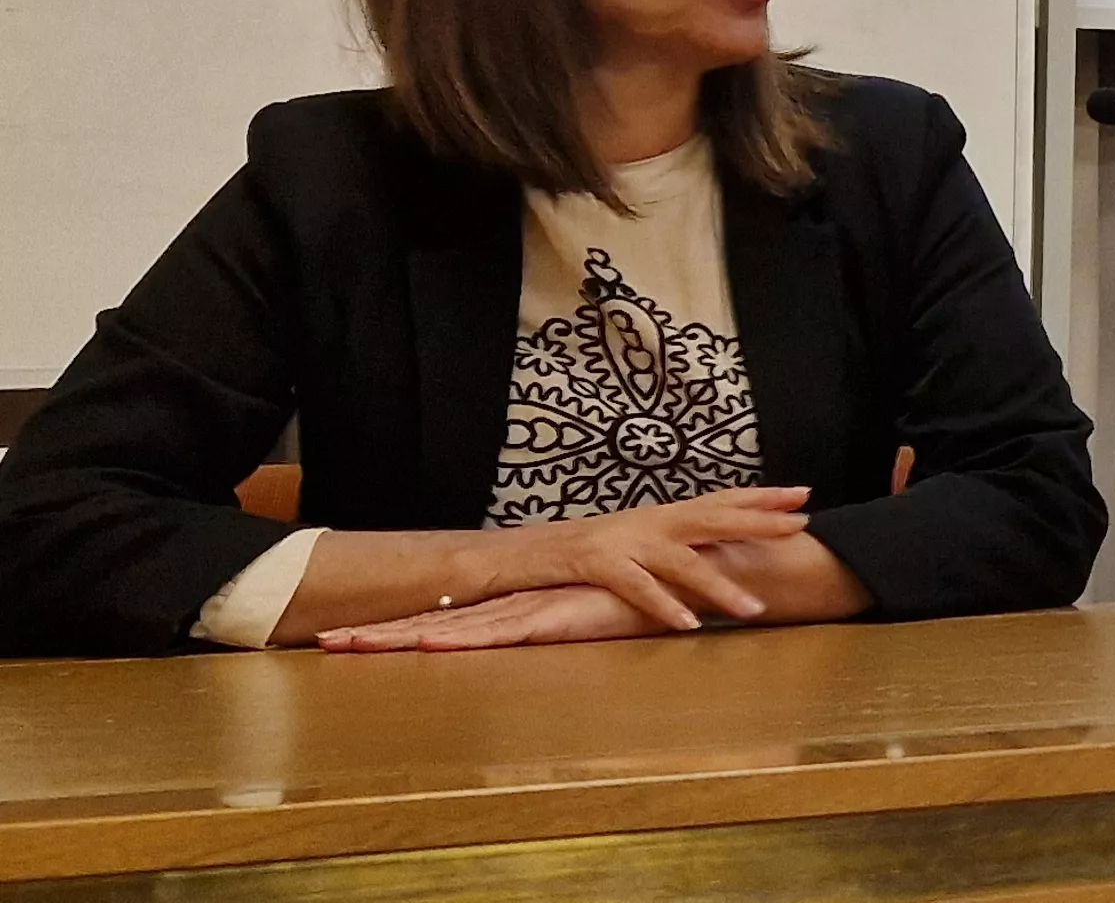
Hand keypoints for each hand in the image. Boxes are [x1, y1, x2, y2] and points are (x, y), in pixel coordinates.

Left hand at [317, 585, 666, 653]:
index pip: (447, 619)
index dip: (397, 628)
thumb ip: (561, 626)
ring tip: (349, 645)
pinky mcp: (556, 616)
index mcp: (518, 606)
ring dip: (397, 637)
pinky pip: (499, 631)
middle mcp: (514, 605)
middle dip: (376, 632)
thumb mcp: (591, 619)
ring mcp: (532, 608)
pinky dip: (460, 638)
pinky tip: (424, 642)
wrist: (690, 571)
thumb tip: (533, 639)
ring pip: (452, 627)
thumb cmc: (645, 596)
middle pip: (432, 621)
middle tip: (323, 640)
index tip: (353, 635)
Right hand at [463, 487, 812, 630]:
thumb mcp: (632, 545)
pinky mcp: (593, 564)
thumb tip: (711, 555)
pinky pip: (635, 587)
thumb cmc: (578, 555)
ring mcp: (621, 541)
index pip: (718, 501)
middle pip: (711, 518)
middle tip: (802, 524)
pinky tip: (688, 624)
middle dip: (758, 520)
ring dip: (719, 586)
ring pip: (681, 561)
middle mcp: (645, 522)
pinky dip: (662, 605)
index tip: (803, 495)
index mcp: (657, 516)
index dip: (760, 497)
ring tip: (755, 608)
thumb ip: (669, 549)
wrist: (512, 554)